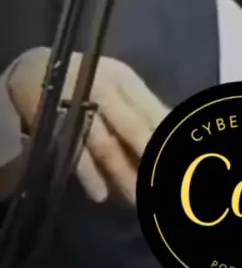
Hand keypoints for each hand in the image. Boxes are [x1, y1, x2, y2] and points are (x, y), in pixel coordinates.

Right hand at [7, 47, 168, 204]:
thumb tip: (174, 129)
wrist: (36, 69)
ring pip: (104, 144)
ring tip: (137, 198)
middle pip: (131, 126)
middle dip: (149, 154)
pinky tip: (101, 195)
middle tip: (164, 181)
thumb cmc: (90, 78)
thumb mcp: (120, 82)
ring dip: (122, 172)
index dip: (167, 136)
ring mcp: (78, 107)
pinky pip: (74, 152)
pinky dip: (87, 173)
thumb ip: (145, 105)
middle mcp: (102, 90)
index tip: (181, 157)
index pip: (152, 110)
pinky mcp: (56, 126)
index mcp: (123, 79)